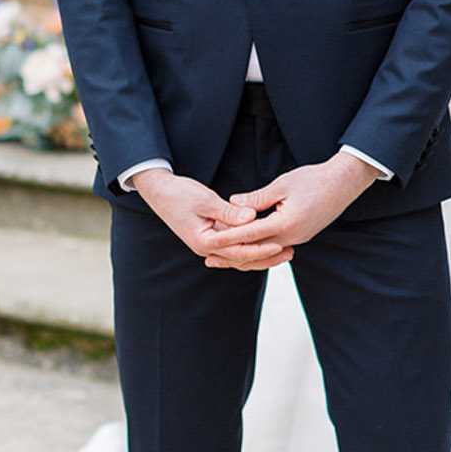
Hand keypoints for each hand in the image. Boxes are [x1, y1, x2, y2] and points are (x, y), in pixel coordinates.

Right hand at [135, 169, 274, 261]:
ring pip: (239, 257)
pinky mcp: (211, 239)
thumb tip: (252, 218)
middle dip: (266, 257)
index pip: (238, 250)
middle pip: (241, 259)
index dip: (260, 248)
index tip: (280, 244)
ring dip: (261, 255)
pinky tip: (266, 246)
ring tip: (284, 252)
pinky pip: (234, 249)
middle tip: (290, 253)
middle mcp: (206, 249)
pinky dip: (250, 248)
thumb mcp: (206, 200)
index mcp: (204, 241)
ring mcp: (208, 246)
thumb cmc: (180, 194)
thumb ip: (229, 212)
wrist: (160, 192)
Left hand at [203, 152, 379, 267]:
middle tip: (209, 258)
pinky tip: (248, 248)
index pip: (250, 235)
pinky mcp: (301, 236)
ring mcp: (298, 238)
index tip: (209, 240)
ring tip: (223, 258)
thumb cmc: (314, 179)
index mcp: (286, 224)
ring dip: (245, 255)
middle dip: (232, 255)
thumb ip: (257, 198)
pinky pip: (275, 248)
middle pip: (256, 252)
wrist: (344, 183)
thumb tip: (233, 203)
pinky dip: (259, 250)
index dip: (228, 238)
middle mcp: (292, 237)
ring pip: (266, 253)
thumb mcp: (282, 184)